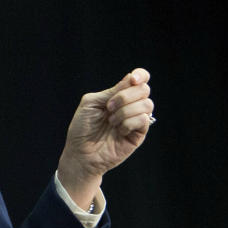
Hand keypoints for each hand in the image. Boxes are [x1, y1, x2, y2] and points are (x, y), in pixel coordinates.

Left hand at [57, 68, 153, 208]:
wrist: (81, 153)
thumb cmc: (82, 128)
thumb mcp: (92, 103)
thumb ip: (111, 91)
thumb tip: (132, 79)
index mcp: (119, 95)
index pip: (140, 79)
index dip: (141, 75)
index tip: (132, 79)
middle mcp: (130, 106)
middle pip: (144, 90)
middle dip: (125, 96)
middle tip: (108, 108)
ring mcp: (136, 120)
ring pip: (146, 104)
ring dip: (125, 111)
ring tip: (111, 121)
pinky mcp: (139, 134)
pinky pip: (144, 119)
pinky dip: (129, 122)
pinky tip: (119, 130)